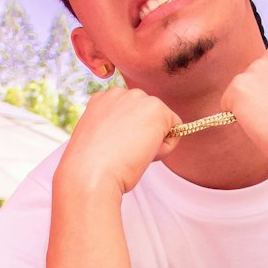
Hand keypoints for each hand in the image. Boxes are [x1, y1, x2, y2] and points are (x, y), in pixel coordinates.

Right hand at [55, 87, 179, 197]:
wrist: (91, 174)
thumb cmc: (92, 167)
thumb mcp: (99, 140)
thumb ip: (114, 130)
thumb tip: (137, 136)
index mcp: (101, 99)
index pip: (129, 113)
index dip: (129, 135)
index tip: (116, 148)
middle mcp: (119, 92)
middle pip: (146, 115)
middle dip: (143, 134)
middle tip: (125, 153)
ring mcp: (138, 97)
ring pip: (161, 121)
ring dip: (154, 140)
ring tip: (133, 154)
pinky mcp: (156, 108)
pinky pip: (175, 128)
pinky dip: (167, 147)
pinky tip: (147, 154)